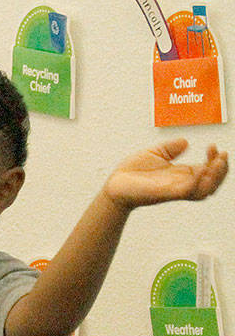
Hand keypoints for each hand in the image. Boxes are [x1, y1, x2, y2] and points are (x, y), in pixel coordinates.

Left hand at [103, 139, 227, 210]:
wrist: (114, 184)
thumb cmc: (132, 172)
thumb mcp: (155, 153)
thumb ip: (171, 147)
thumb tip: (186, 142)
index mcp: (181, 175)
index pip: (208, 170)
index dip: (215, 159)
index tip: (212, 146)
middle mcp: (181, 183)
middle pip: (213, 182)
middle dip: (222, 169)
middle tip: (221, 154)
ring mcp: (175, 190)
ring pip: (205, 190)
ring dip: (216, 177)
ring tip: (217, 162)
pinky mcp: (166, 193)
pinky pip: (188, 191)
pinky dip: (198, 182)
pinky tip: (201, 170)